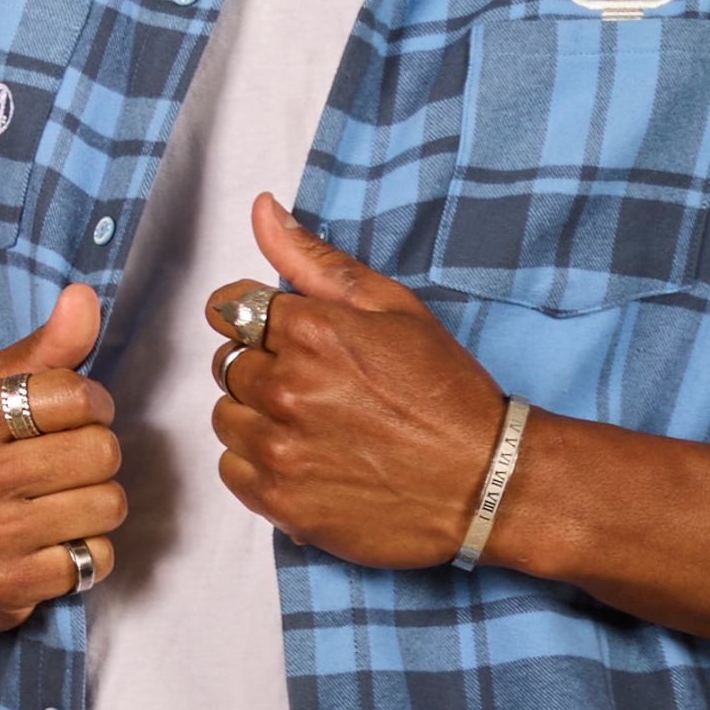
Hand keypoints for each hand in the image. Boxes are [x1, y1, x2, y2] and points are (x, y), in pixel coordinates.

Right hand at [0, 284, 126, 630]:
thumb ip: (45, 347)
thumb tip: (83, 297)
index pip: (76, 396)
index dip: (93, 404)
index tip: (76, 415)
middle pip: (101, 453)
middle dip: (98, 456)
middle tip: (70, 464)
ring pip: (106, 508)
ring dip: (97, 505)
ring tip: (62, 503)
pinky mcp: (4, 587)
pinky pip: (94, 560)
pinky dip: (86, 553)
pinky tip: (53, 544)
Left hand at [205, 195, 506, 566]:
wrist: (484, 481)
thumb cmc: (445, 390)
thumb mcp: (394, 307)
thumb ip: (317, 261)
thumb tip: (262, 208)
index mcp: (310, 330)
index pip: (231, 308)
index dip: (260, 322)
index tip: (288, 339)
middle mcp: (286, 388)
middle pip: (227, 364)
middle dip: (261, 368)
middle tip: (316, 387)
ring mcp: (279, 449)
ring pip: (226, 417)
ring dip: (256, 417)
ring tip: (312, 425)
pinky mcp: (280, 501)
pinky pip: (231, 470)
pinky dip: (258, 464)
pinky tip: (303, 459)